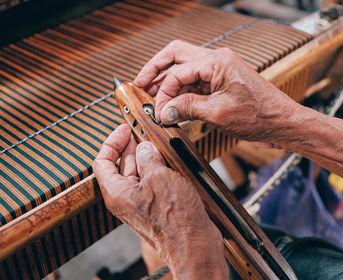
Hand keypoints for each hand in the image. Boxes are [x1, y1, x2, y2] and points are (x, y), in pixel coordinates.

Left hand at [93, 124, 228, 278]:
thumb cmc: (175, 220)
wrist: (194, 246)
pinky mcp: (154, 206)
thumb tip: (145, 148)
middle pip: (120, 165)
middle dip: (130, 146)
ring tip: (156, 143)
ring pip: (137, 173)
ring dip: (145, 156)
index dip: (112, 142)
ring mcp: (140, 203)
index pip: (102, 161)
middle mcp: (125, 198)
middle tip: (142, 131)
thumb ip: (148, 158)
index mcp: (117, 192)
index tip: (125, 129)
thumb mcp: (160, 177)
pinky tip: (166, 159)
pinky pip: (150, 182)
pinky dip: (155, 168)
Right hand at [134, 40, 298, 141]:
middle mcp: (216, 61)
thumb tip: (165, 111)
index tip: (158, 110)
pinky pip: (195, 83)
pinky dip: (181, 92)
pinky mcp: (220, 84)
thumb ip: (188, 108)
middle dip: (156, 70)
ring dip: (168, 82)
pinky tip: (173, 104)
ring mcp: (218, 72)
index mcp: (217, 61)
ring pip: (184, 69)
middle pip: (176, 56)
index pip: (178, 71)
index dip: (163, 91)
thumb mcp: (218, 113)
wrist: (281, 123)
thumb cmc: (259, 115)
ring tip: (152, 96)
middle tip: (139, 84)